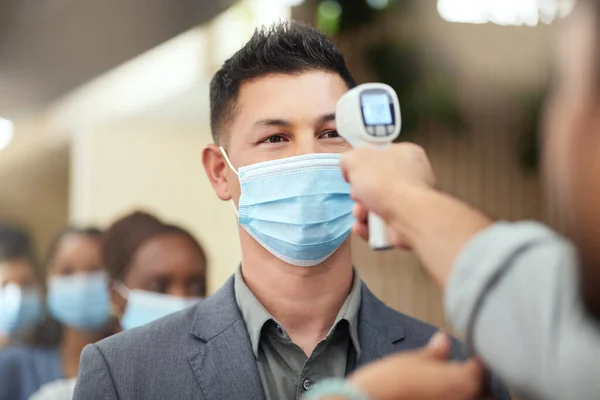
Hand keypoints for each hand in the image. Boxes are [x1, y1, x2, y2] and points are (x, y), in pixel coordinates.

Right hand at [340, 144, 435, 248]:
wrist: (406, 215)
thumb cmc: (385, 181)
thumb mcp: (356, 158)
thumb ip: (348, 160)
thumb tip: (350, 172)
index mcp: (407, 154)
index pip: (381, 155)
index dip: (364, 164)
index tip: (355, 172)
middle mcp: (412, 177)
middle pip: (375, 183)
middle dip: (359, 193)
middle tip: (358, 195)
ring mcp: (411, 202)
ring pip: (376, 206)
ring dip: (361, 211)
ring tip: (360, 214)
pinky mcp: (407, 224)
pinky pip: (381, 224)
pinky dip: (368, 227)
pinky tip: (362, 226)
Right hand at [348, 333, 483, 399]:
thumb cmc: (391, 380)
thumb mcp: (413, 359)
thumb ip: (434, 353)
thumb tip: (444, 340)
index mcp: (462, 380)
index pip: (481, 368)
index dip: (478, 358)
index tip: (473, 353)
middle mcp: (464, 399)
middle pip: (482, 390)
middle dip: (476, 379)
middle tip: (464, 369)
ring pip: (472, 399)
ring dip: (467, 390)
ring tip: (452, 381)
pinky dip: (453, 397)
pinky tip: (439, 393)